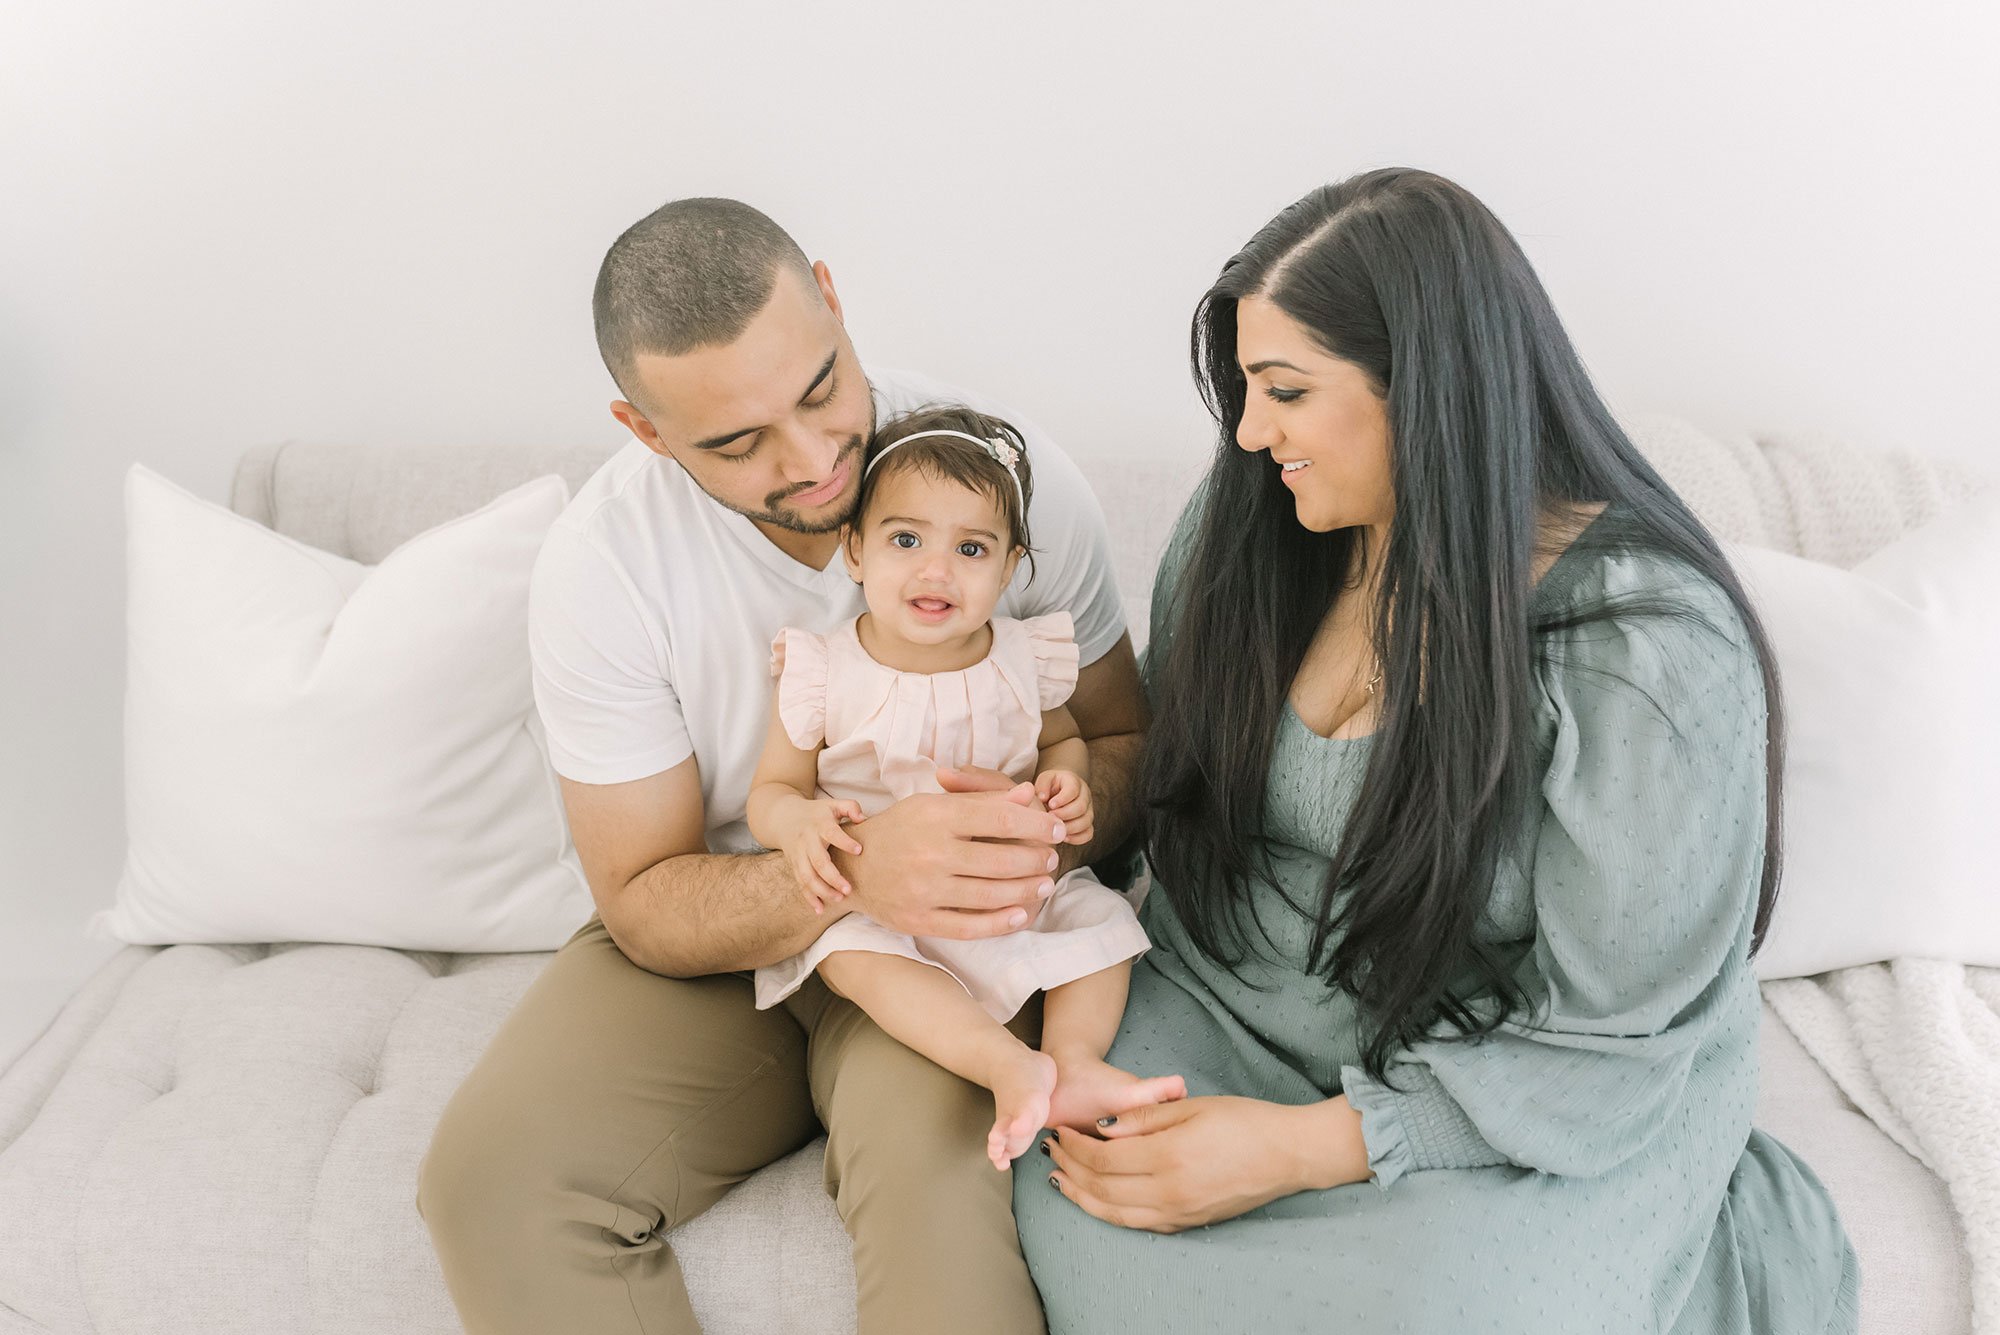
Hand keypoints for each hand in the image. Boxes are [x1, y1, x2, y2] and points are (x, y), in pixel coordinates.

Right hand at [780, 799, 863, 914]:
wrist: (783, 817)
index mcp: (819, 825)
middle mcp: (807, 841)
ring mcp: (799, 855)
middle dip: (833, 877)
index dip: (845, 841)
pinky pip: (800, 884)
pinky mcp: (794, 866)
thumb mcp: (832, 804)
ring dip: (822, 891)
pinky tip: (820, 909)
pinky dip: (809, 898)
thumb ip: (850, 807)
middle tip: (849, 889)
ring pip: (807, 876)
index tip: (860, 850)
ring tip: (839, 899)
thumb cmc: (817, 813)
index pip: (832, 833)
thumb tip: (863, 819)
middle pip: (818, 861)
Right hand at [833, 783, 1067, 939]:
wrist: (852, 866)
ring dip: (1026, 891)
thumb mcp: (935, 805)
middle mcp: (930, 852)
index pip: (999, 819)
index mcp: (936, 816)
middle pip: (1000, 859)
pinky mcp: (919, 920)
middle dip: (1035, 860)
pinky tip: (1020, 915)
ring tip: (1044, 884)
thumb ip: (982, 800)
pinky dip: (999, 923)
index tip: (1057, 830)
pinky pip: (968, 926)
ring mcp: (923, 889)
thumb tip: (1028, 795)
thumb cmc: (901, 829)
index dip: (1036, 826)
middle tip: (1052, 859)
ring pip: (989, 894)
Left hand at [1032, 770, 1092, 845]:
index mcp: (1073, 782)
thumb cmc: (1049, 787)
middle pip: (1081, 807)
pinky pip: (1088, 833)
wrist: (1055, 794)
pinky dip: (1077, 838)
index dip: (1062, 799)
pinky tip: (1064, 838)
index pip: (1073, 790)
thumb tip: (1043, 797)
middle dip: (1064, 814)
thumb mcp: (1044, 780)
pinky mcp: (1087, 824)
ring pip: (1086, 821)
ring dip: (1070, 827)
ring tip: (1055, 828)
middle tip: (1050, 817)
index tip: (1050, 805)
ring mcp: (1088, 810)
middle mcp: (1084, 795)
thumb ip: (1042, 785)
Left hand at [1041, 1095, 1370, 1232]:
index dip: (1076, 1145)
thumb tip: (1103, 1129)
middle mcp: (1169, 1193)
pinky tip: (1098, 1201)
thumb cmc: (1245, 1122)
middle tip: (1051, 1152)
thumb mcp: (1193, 1107)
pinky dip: (1110, 1214)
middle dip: (1071, 1169)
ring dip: (1082, 1197)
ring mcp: (1179, 1213)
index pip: (1104, 1157)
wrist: (1288, 1155)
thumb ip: (1144, 1118)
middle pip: (1102, 1188)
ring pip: (1115, 1214)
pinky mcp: (1188, 1222)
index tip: (1060, 1131)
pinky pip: (1138, 1224)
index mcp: (1168, 1157)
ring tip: (1060, 1180)